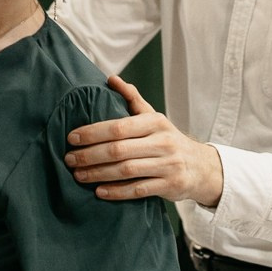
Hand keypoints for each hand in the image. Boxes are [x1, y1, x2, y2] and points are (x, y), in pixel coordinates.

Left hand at [64, 75, 223, 206]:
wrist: (202, 167)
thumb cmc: (168, 140)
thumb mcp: (153, 118)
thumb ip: (132, 99)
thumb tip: (112, 78)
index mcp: (155, 122)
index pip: (119, 126)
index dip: (93, 132)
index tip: (71, 138)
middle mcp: (163, 142)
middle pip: (119, 149)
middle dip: (90, 155)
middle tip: (69, 159)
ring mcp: (168, 165)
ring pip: (126, 170)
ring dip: (98, 174)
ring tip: (78, 175)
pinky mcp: (170, 185)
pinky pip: (138, 190)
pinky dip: (117, 192)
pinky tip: (99, 192)